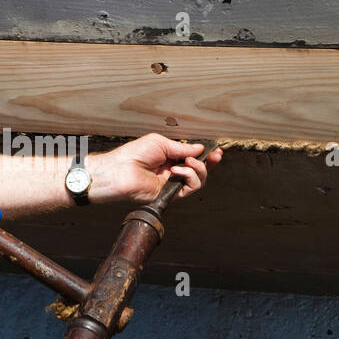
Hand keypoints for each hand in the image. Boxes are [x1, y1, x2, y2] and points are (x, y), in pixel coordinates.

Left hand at [87, 134, 222, 204]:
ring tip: (186, 163)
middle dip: (209, 163)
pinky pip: (190, 188)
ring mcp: (172, 184)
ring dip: (198, 169)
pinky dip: (188, 177)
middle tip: (213, 155)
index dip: (206, 155)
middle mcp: (173, 171)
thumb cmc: (134, 154)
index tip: (216, 150)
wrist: (121, 170)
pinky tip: (177, 171)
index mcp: (170, 158)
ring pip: (199, 181)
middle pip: (200, 171)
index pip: (193, 158)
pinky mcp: (171, 195)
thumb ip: (182, 148)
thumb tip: (200, 148)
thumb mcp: (161, 143)